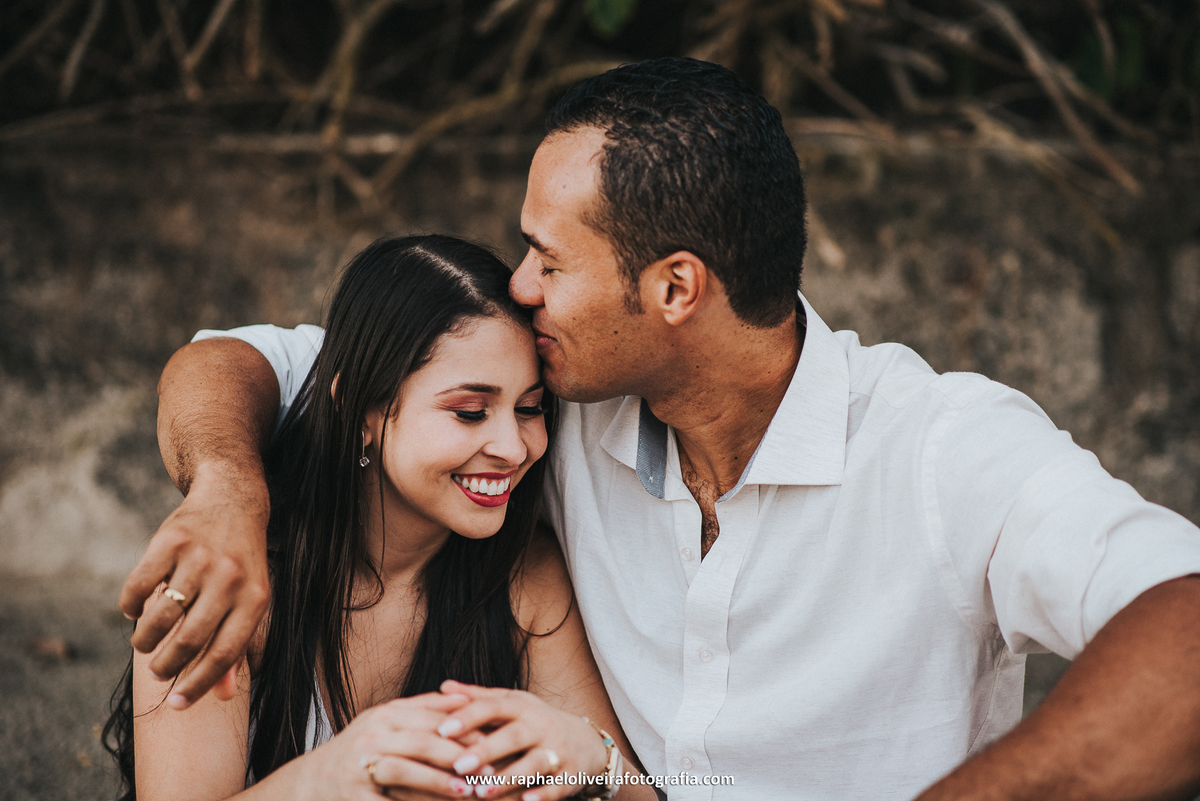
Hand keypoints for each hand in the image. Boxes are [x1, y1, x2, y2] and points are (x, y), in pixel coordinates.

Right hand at [119, 462, 270, 707]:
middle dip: (166, 666)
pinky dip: (130, 605)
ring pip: (160, 616)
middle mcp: (230, 578)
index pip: (226, 654)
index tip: (176, 704)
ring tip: (144, 643)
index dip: (199, 684)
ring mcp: (200, 558)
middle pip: (189, 640)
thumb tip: (221, 697)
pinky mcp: (171, 540)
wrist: (233, 500)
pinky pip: (139, 586)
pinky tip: (134, 611)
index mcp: (255, 599)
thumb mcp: (250, 600)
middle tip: (158, 671)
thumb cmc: (242, 563)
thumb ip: (236, 646)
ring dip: (145, 640)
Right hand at [293, 692, 476, 800]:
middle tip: (489, 767)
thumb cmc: (362, 750)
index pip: (431, 716)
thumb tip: (466, 698)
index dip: (463, 727)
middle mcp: (371, 735)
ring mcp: (359, 766)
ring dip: (438, 781)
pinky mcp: (353, 795)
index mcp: (385, 714)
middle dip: (458, 755)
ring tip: (468, 791)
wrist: (313, 782)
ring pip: (404, 770)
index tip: (493, 737)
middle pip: (421, 741)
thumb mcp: (389, 722)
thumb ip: (424, 709)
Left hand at [436, 681, 608, 800]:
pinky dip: (542, 795)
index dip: (468, 717)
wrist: (587, 741)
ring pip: (534, 763)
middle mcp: (541, 726)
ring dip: (508, 778)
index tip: (442, 729)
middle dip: (486, 750)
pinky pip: (557, 786)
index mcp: (522, 707)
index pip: (493, 707)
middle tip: (458, 765)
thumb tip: (444, 687)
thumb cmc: (536, 722)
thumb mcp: (513, 704)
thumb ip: (479, 698)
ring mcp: (558, 750)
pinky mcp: (571, 774)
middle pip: (514, 735)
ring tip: (481, 793)